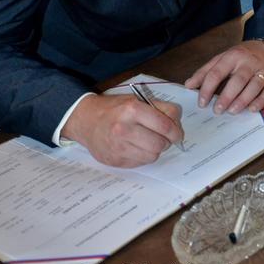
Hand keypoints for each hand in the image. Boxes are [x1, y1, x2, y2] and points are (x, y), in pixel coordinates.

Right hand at [61, 93, 183, 167]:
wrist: (86, 120)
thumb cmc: (114, 108)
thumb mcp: (136, 100)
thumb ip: (159, 108)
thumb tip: (177, 123)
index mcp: (132, 109)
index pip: (165, 126)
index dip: (176, 131)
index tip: (177, 133)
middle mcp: (124, 129)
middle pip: (160, 144)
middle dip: (165, 141)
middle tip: (161, 137)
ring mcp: (119, 147)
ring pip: (152, 156)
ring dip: (154, 150)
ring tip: (147, 141)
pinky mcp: (116, 161)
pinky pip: (140, 163)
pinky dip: (142, 156)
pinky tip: (135, 147)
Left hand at [184, 40, 263, 113]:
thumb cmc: (243, 55)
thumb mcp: (223, 58)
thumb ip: (206, 71)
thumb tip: (189, 85)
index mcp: (233, 56)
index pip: (217, 73)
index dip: (207, 88)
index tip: (202, 102)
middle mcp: (249, 62)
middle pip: (237, 81)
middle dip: (226, 97)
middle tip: (217, 110)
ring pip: (253, 87)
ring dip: (242, 101)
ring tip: (232, 111)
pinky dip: (260, 102)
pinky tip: (251, 109)